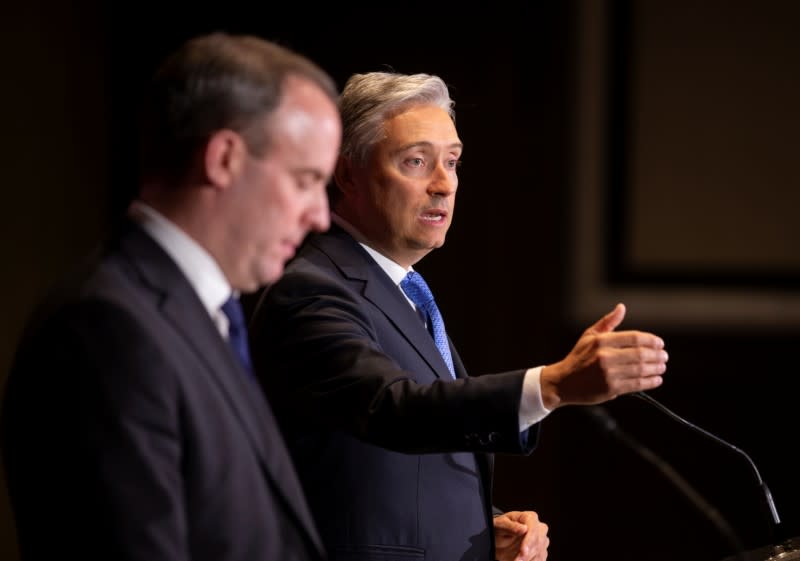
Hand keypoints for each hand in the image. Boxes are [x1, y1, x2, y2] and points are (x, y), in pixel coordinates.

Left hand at [494, 510, 548, 560]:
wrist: (499, 539)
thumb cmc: (500, 528)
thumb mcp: (500, 525)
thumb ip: (510, 526)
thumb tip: (524, 528)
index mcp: (530, 517)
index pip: (533, 529)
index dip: (529, 541)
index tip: (523, 551)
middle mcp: (539, 528)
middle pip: (538, 542)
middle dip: (528, 554)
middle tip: (517, 560)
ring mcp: (542, 540)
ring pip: (540, 553)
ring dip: (528, 560)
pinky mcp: (541, 551)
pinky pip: (540, 559)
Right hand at [540, 303, 667, 408]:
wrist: (564, 382)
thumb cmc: (578, 357)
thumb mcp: (589, 336)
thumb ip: (608, 322)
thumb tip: (621, 308)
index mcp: (601, 341)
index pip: (634, 337)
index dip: (651, 340)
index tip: (660, 344)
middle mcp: (605, 356)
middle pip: (640, 354)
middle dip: (656, 355)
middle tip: (664, 356)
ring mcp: (608, 373)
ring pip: (640, 369)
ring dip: (656, 368)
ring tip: (662, 367)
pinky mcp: (611, 388)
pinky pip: (636, 384)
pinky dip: (650, 382)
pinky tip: (656, 379)